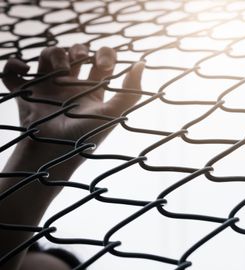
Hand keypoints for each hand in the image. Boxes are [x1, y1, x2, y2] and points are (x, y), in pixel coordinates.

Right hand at [2, 44, 143, 146]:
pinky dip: (13, 65)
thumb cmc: (86, 138)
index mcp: (92, 91)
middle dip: (78, 50)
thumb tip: (142, 63)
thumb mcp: (113, 114)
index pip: (101, 62)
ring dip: (52, 53)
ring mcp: (47, 88)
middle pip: (74, 53)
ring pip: (47, 56)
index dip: (105, 55)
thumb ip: (131, 92)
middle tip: (79, 61)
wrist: (54, 155)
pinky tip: (24, 71)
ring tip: (58, 72)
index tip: (104, 66)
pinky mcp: (25, 94)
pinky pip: (12, 72)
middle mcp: (70, 87)